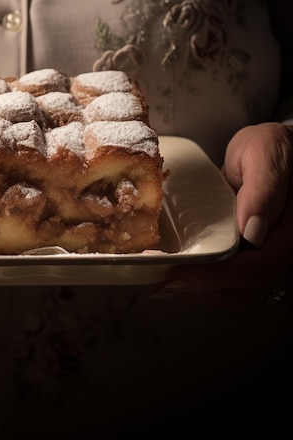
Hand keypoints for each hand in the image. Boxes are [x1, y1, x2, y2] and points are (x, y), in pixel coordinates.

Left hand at [153, 122, 292, 305]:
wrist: (275, 148)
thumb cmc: (271, 147)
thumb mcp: (265, 154)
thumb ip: (263, 189)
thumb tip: (251, 231)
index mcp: (291, 230)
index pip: (258, 267)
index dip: (217, 276)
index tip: (178, 273)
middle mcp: (284, 249)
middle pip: (247, 287)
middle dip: (201, 289)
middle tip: (160, 283)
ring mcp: (272, 255)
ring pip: (240, 291)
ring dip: (201, 292)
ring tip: (163, 285)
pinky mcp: (256, 254)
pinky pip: (235, 280)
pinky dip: (207, 284)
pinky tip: (180, 278)